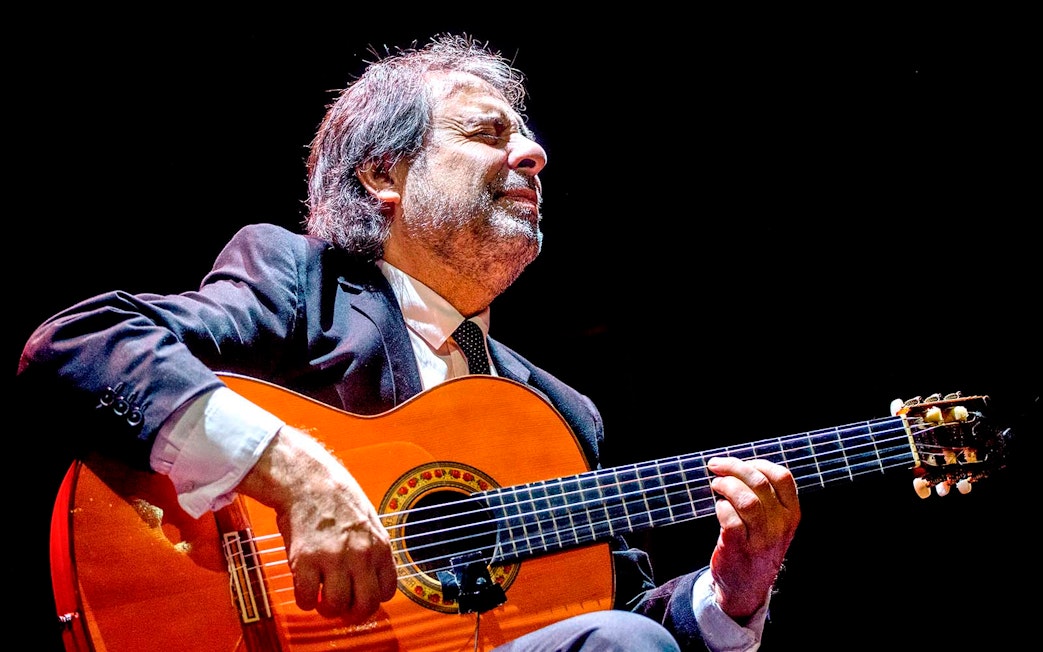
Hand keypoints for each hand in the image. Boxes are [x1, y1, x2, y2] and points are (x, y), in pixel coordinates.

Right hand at [237, 426, 397, 621]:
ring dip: (327, 608)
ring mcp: (333, 559)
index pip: (387, 591)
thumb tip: (371, 576)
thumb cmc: (337, 496)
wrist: (308, 479)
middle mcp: (360, 555)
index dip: (372, 599)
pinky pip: (307, 598)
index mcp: (379, 546)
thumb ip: (372, 549)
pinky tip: (304, 587)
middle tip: (341, 607)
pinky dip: (305, 600)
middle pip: (365, 605)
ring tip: (321, 597)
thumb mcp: (369, 520)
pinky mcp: (306, 560)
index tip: (360, 597)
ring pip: (336, 606)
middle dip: (352, 613)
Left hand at [706, 456, 799, 620]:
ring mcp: (760, 538)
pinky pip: (730, 518)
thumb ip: (767, 498)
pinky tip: (718, 507)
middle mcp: (779, 525)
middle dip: (734, 467)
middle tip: (716, 465)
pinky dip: (720, 507)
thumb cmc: (756, 547)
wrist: (746, 588)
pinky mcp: (739, 547)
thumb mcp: (773, 524)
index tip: (742, 462)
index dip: (759, 463)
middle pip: (760, 482)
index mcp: (791, 514)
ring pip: (745, 499)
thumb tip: (741, 465)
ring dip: (726, 485)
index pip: (783, 477)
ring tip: (716, 484)